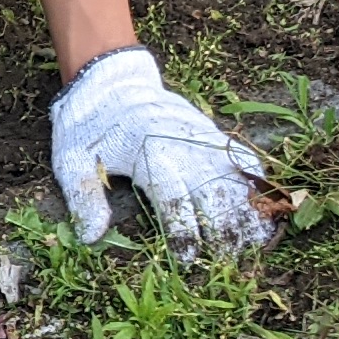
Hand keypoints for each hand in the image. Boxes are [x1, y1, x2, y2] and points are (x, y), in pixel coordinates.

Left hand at [50, 46, 272, 257]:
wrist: (111, 79)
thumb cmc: (89, 126)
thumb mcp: (71, 160)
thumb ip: (83, 199)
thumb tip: (90, 237)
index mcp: (149, 153)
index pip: (173, 198)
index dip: (184, 230)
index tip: (190, 258)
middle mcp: (182, 145)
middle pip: (213, 190)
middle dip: (224, 227)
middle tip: (231, 259)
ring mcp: (200, 137)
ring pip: (233, 175)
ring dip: (246, 208)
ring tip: (258, 239)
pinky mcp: (209, 132)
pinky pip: (240, 155)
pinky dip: (256, 178)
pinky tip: (267, 203)